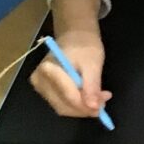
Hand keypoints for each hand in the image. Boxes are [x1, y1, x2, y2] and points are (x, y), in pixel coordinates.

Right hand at [31, 2, 109, 118]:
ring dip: (82, 107)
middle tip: (104, 102)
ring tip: (100, 99)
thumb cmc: (84, 45)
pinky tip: (90, 97)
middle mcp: (39, 81)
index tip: (102, 106)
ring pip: (63, 107)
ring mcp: (40, 86)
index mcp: (48, 70)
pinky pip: (62, 103)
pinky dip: (77, 104)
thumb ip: (91, 85)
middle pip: (63, 105)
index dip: (85, 105)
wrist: (74, 36)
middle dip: (85, 108)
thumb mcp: (92, 63)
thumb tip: (92, 106)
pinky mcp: (45, 90)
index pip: (67, 95)